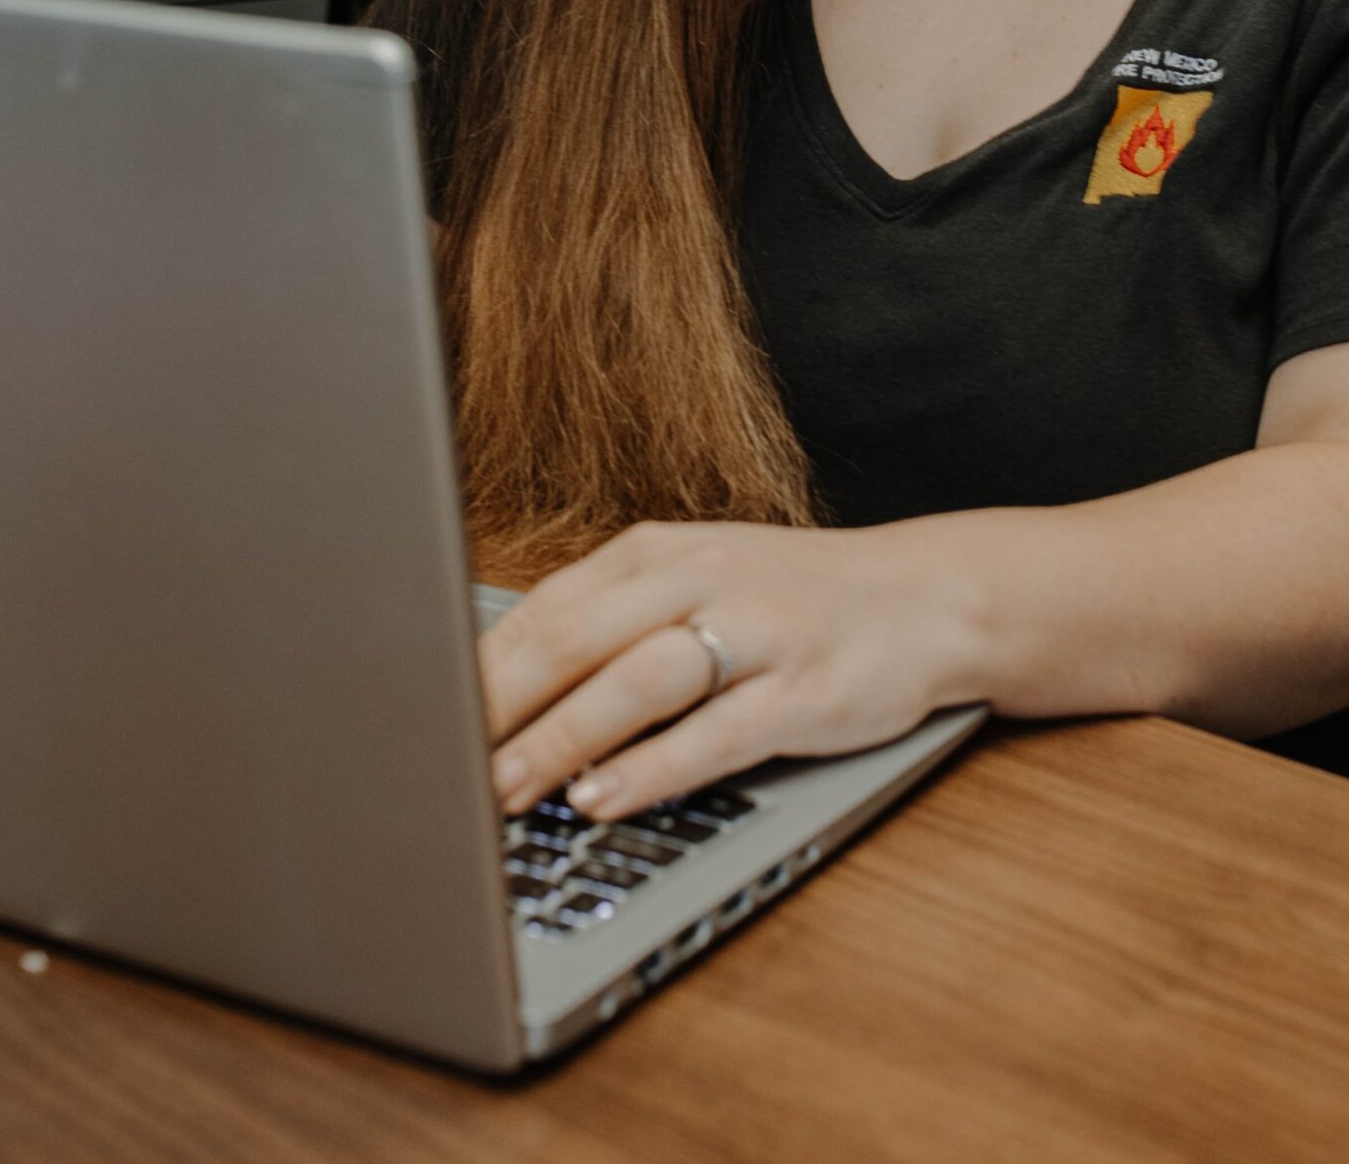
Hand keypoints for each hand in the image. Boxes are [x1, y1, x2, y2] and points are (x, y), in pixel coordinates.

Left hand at [480, 518, 982, 820]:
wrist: (929, 596)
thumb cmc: (793, 600)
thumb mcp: (697, 582)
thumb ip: (608, 624)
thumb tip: (494, 690)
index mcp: (661, 551)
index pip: (547, 607)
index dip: (476, 669)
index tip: (418, 719)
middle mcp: (704, 578)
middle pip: (578, 638)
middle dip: (498, 707)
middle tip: (435, 766)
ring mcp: (759, 631)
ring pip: (638, 682)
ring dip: (561, 739)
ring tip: (499, 789)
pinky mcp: (805, 690)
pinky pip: (716, 733)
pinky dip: (652, 768)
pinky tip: (603, 798)